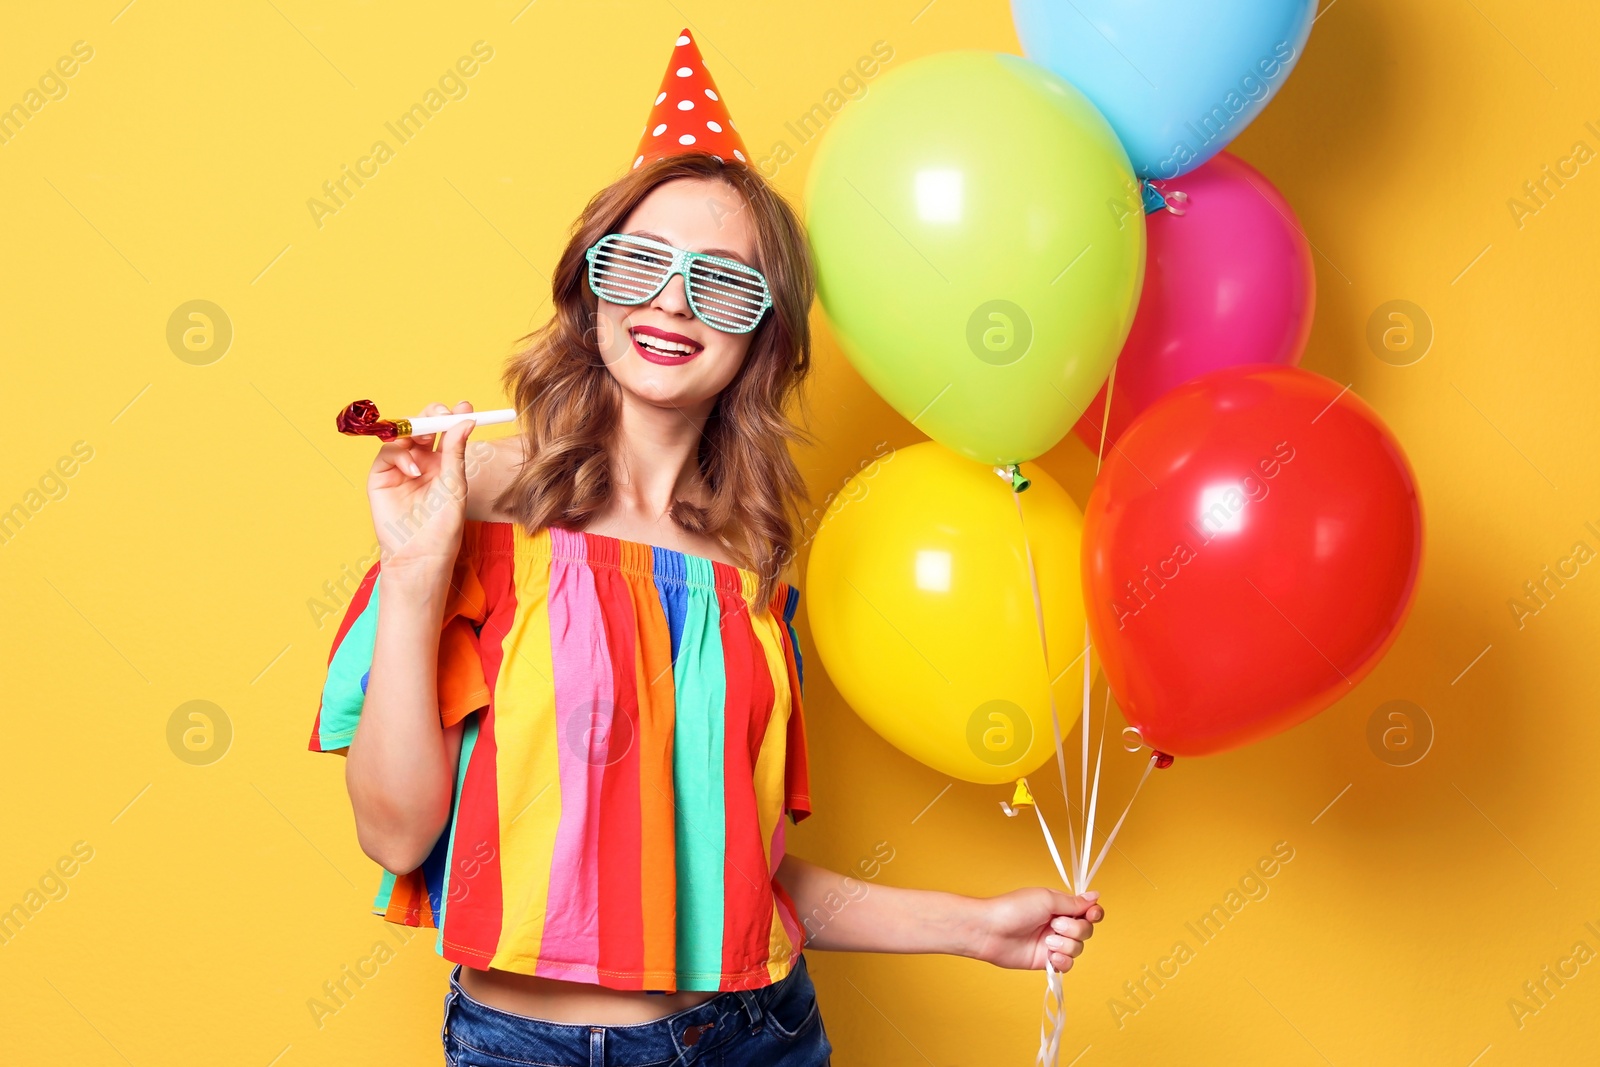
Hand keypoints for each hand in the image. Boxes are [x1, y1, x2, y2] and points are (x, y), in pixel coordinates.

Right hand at [368, 400, 476, 581]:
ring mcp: (401, 467)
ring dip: (415, 430)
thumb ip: (456, 451)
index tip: (465, 406)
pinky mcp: (381, 476)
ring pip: (403, 435)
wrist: (420, 554)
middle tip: (441, 414)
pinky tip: (413, 468)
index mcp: (444, 464)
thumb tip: (466, 419)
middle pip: (424, 427)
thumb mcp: (455, 484)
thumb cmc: (443, 526)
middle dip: (432, 415)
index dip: (454, 417)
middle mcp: (422, 462)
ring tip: (426, 437)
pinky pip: (387, 452)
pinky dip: (399, 453)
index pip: (447, 432)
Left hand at [968, 888, 1102, 972]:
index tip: (1092, 914)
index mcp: (1059, 906)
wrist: (991, 931)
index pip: (1087, 911)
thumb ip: (1073, 902)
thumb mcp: (1047, 899)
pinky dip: (1062, 961)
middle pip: (1086, 930)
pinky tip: (1049, 956)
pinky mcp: (1046, 960)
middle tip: (1055, 925)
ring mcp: (1052, 943)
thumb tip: (1095, 896)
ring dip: (1066, 945)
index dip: (1094, 914)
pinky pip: (1067, 965)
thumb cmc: (1013, 909)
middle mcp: (1058, 924)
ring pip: (1078, 948)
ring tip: (1047, 941)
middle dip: (1076, 929)